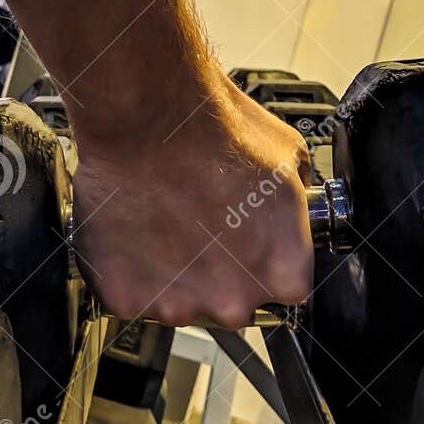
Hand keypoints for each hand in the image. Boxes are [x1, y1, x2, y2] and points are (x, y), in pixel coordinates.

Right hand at [70, 77, 313, 327]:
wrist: (149, 117)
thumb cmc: (214, 130)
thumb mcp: (289, 158)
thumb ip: (296, 207)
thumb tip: (290, 213)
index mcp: (283, 273)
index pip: (283, 288)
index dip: (262, 259)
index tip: (246, 239)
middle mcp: (234, 301)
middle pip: (229, 303)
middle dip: (217, 272)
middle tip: (200, 225)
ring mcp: (177, 305)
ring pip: (177, 303)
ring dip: (171, 274)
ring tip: (164, 223)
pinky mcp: (126, 299)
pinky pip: (131, 297)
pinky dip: (129, 272)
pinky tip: (136, 232)